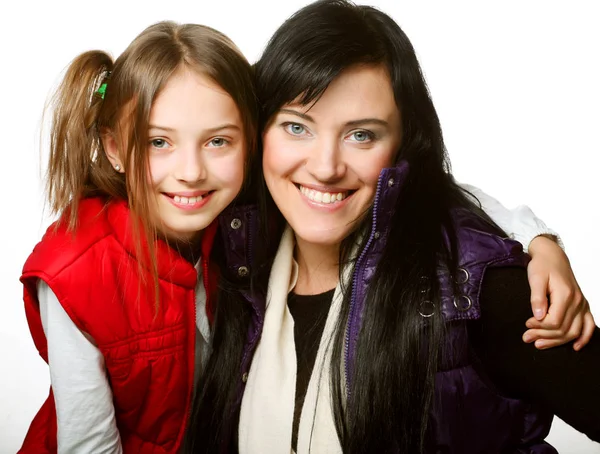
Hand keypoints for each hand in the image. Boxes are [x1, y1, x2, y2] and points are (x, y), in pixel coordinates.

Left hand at [522, 235, 594, 350]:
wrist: (553, 256)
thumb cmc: (542, 266)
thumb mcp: (535, 279)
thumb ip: (537, 298)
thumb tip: (538, 316)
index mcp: (565, 294)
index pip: (554, 321)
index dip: (539, 327)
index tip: (526, 324)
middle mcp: (577, 301)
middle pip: (563, 329)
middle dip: (543, 336)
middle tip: (526, 337)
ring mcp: (582, 304)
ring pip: (573, 331)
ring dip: (557, 341)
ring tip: (538, 344)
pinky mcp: (583, 305)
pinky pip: (588, 325)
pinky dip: (584, 337)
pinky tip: (576, 347)